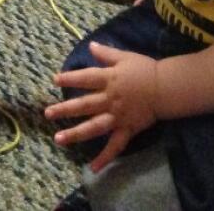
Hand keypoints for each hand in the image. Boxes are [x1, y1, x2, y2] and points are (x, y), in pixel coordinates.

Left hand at [45, 42, 159, 171]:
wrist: (166, 88)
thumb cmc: (146, 70)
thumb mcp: (126, 57)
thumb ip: (107, 54)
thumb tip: (90, 45)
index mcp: (109, 79)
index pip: (86, 78)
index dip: (70, 78)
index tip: (54, 80)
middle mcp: (110, 99)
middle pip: (84, 104)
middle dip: (65, 109)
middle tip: (48, 114)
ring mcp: (117, 116)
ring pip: (93, 127)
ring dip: (75, 134)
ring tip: (58, 139)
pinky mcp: (126, 129)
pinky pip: (115, 145)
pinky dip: (105, 157)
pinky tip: (93, 168)